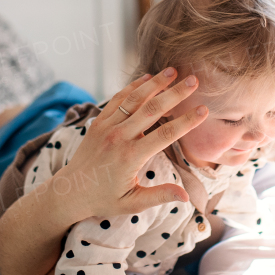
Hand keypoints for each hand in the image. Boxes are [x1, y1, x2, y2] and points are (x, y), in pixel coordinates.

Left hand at [50, 69, 206, 223]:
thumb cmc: (104, 199)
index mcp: (131, 156)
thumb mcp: (132, 204)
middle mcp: (119, 137)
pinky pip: (117, 99)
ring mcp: (107, 127)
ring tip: (173, 70)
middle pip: (152, 109)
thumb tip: (186, 196)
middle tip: (194, 80)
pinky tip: (147, 77)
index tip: (204, 110)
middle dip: (175, 93)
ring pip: (134, 99)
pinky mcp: (98, 122)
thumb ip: (159, 196)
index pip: (166, 134)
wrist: (70, 191)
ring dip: (155, 83)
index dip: (187, 121)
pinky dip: (132, 87)